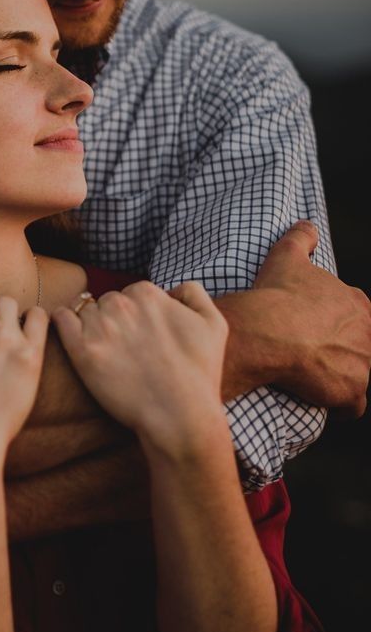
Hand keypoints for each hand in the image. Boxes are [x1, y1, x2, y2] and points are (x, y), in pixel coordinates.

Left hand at [52, 280, 227, 454]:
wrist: (179, 416)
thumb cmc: (199, 374)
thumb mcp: (214, 324)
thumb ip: (194, 293)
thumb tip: (172, 289)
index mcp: (148, 294)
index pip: (135, 293)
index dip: (139, 315)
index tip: (144, 337)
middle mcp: (121, 304)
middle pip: (109, 301)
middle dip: (116, 319)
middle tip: (128, 349)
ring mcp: (99, 327)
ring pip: (85, 311)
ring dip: (93, 324)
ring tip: (108, 352)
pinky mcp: (82, 351)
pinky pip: (61, 319)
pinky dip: (63, 321)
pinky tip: (74, 336)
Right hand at [253, 220, 370, 415]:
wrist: (270, 331)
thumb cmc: (279, 294)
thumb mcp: (288, 256)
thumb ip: (301, 238)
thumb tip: (307, 224)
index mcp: (358, 304)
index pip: (359, 317)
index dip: (338, 324)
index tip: (317, 329)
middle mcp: (369, 335)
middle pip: (362, 347)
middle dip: (344, 351)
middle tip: (314, 353)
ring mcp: (363, 366)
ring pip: (359, 375)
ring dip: (341, 377)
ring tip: (314, 377)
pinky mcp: (351, 393)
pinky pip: (353, 407)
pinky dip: (342, 406)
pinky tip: (322, 400)